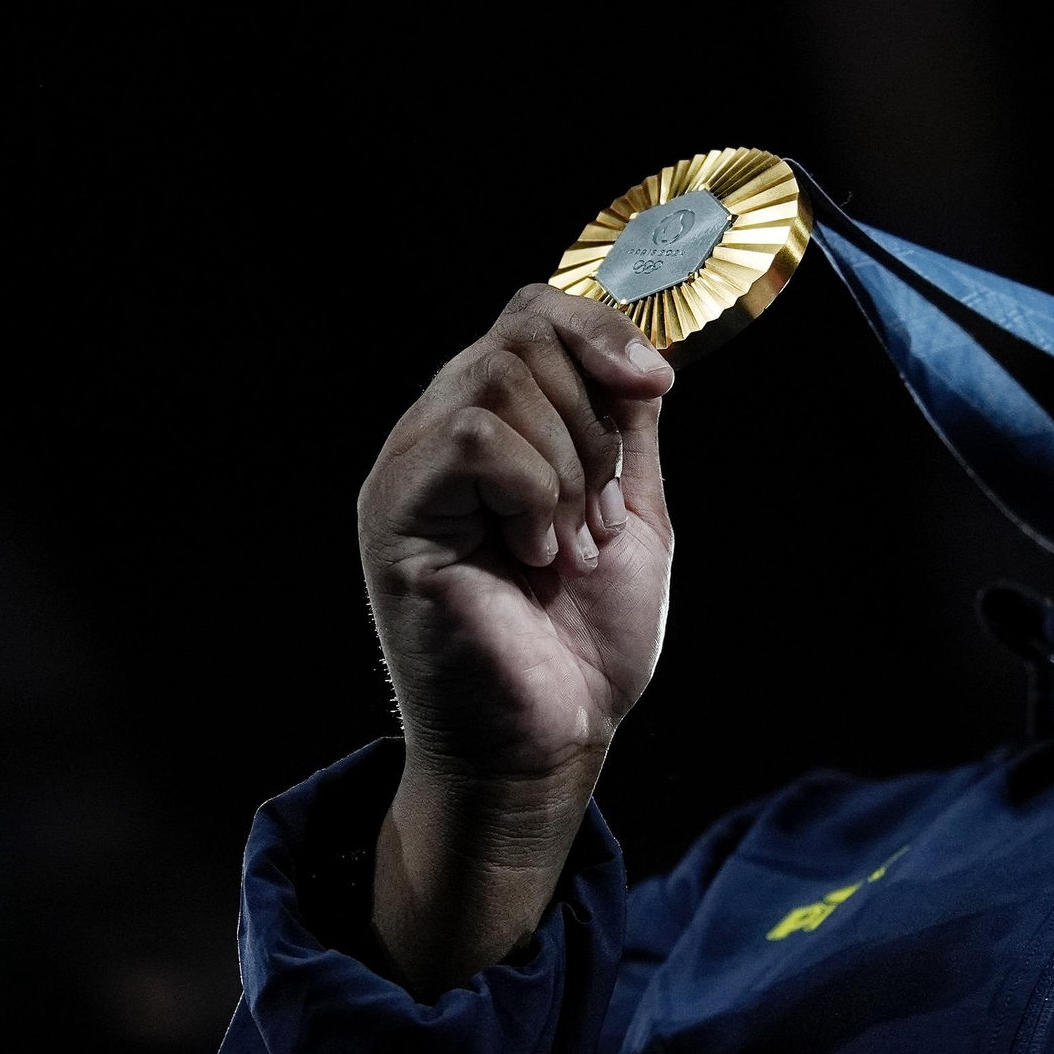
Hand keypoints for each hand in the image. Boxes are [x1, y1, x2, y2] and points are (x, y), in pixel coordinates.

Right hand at [354, 285, 673, 991]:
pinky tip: (533, 555)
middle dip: (595, 423)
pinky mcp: (395, 515)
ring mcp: (410, 471)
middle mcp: (440, 434)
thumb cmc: (584, 638)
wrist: (552, 738)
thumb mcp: (629, 509)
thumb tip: (640, 347)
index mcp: (497, 426)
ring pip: (500, 381)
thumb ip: (624, 426)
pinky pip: (472, 438)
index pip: (532, 315)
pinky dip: (531, 491)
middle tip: (599, 516)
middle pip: (523, 335)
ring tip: (567, 546)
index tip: (657, 386)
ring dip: (568, 467)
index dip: (601, 331)